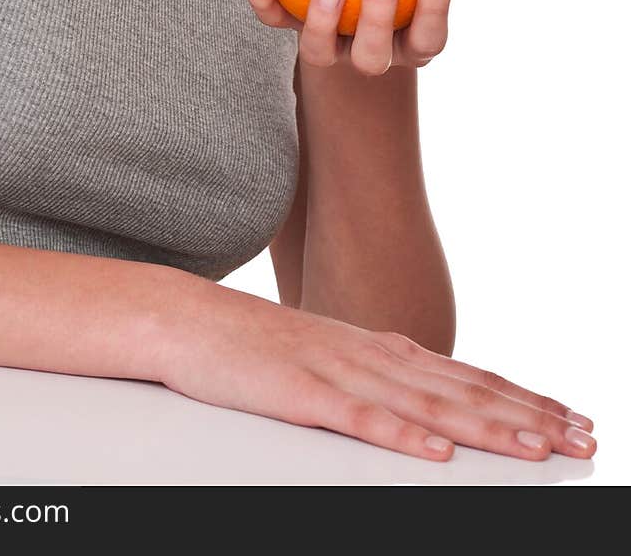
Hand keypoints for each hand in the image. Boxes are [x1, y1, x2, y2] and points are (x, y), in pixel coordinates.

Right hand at [157, 277, 595, 462]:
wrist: (189, 319)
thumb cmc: (258, 345)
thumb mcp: (332, 356)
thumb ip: (382, 376)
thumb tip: (432, 401)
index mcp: (382, 350)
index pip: (469, 376)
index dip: (525, 397)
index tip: (573, 416)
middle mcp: (373, 357)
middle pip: (465, 391)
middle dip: (529, 416)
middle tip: (583, 436)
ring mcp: (338, 373)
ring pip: (426, 406)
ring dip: (486, 428)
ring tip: (536, 447)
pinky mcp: (301, 395)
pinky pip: (359, 420)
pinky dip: (402, 438)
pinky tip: (436, 453)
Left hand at [248, 0, 486, 76]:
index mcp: (412, 41)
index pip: (429, 38)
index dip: (435, 7)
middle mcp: (371, 52)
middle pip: (373, 57)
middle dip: (378, 18)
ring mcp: (329, 46)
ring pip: (320, 52)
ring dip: (322, 20)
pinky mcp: (293, 28)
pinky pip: (275, 21)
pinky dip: (265, 1)